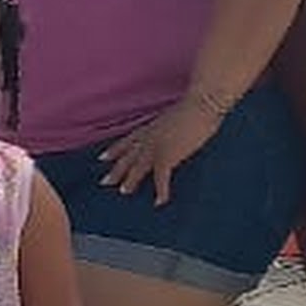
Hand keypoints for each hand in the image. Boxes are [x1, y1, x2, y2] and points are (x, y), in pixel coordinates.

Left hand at [99, 98, 215, 203]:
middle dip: (116, 170)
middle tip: (104, 182)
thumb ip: (169, 128)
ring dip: (130, 181)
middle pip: (127, 157)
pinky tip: (159, 202)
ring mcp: (156, 147)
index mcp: (150, 127)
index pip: (127, 141)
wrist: (202, 103)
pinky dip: (161, 191)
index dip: (114, 150)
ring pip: (137, 168)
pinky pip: (161, 178)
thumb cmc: (195, 106)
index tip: (103, 157)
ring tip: (123, 192)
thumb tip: (174, 134)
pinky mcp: (168, 156)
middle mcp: (148, 137)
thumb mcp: (175, 117)